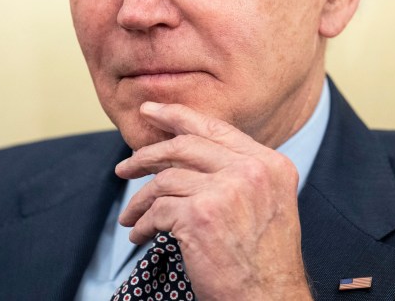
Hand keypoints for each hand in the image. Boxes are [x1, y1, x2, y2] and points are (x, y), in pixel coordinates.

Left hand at [115, 101, 312, 300]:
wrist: (268, 299)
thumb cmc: (265, 261)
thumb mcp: (269, 203)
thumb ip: (240, 173)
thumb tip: (191, 152)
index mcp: (270, 164)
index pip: (217, 128)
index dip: (178, 115)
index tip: (151, 112)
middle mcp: (250, 171)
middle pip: (185, 146)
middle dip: (147, 154)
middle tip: (125, 166)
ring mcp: (225, 191)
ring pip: (165, 181)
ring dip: (140, 200)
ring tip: (130, 215)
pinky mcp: (199, 216)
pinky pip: (157, 211)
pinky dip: (142, 224)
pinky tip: (139, 235)